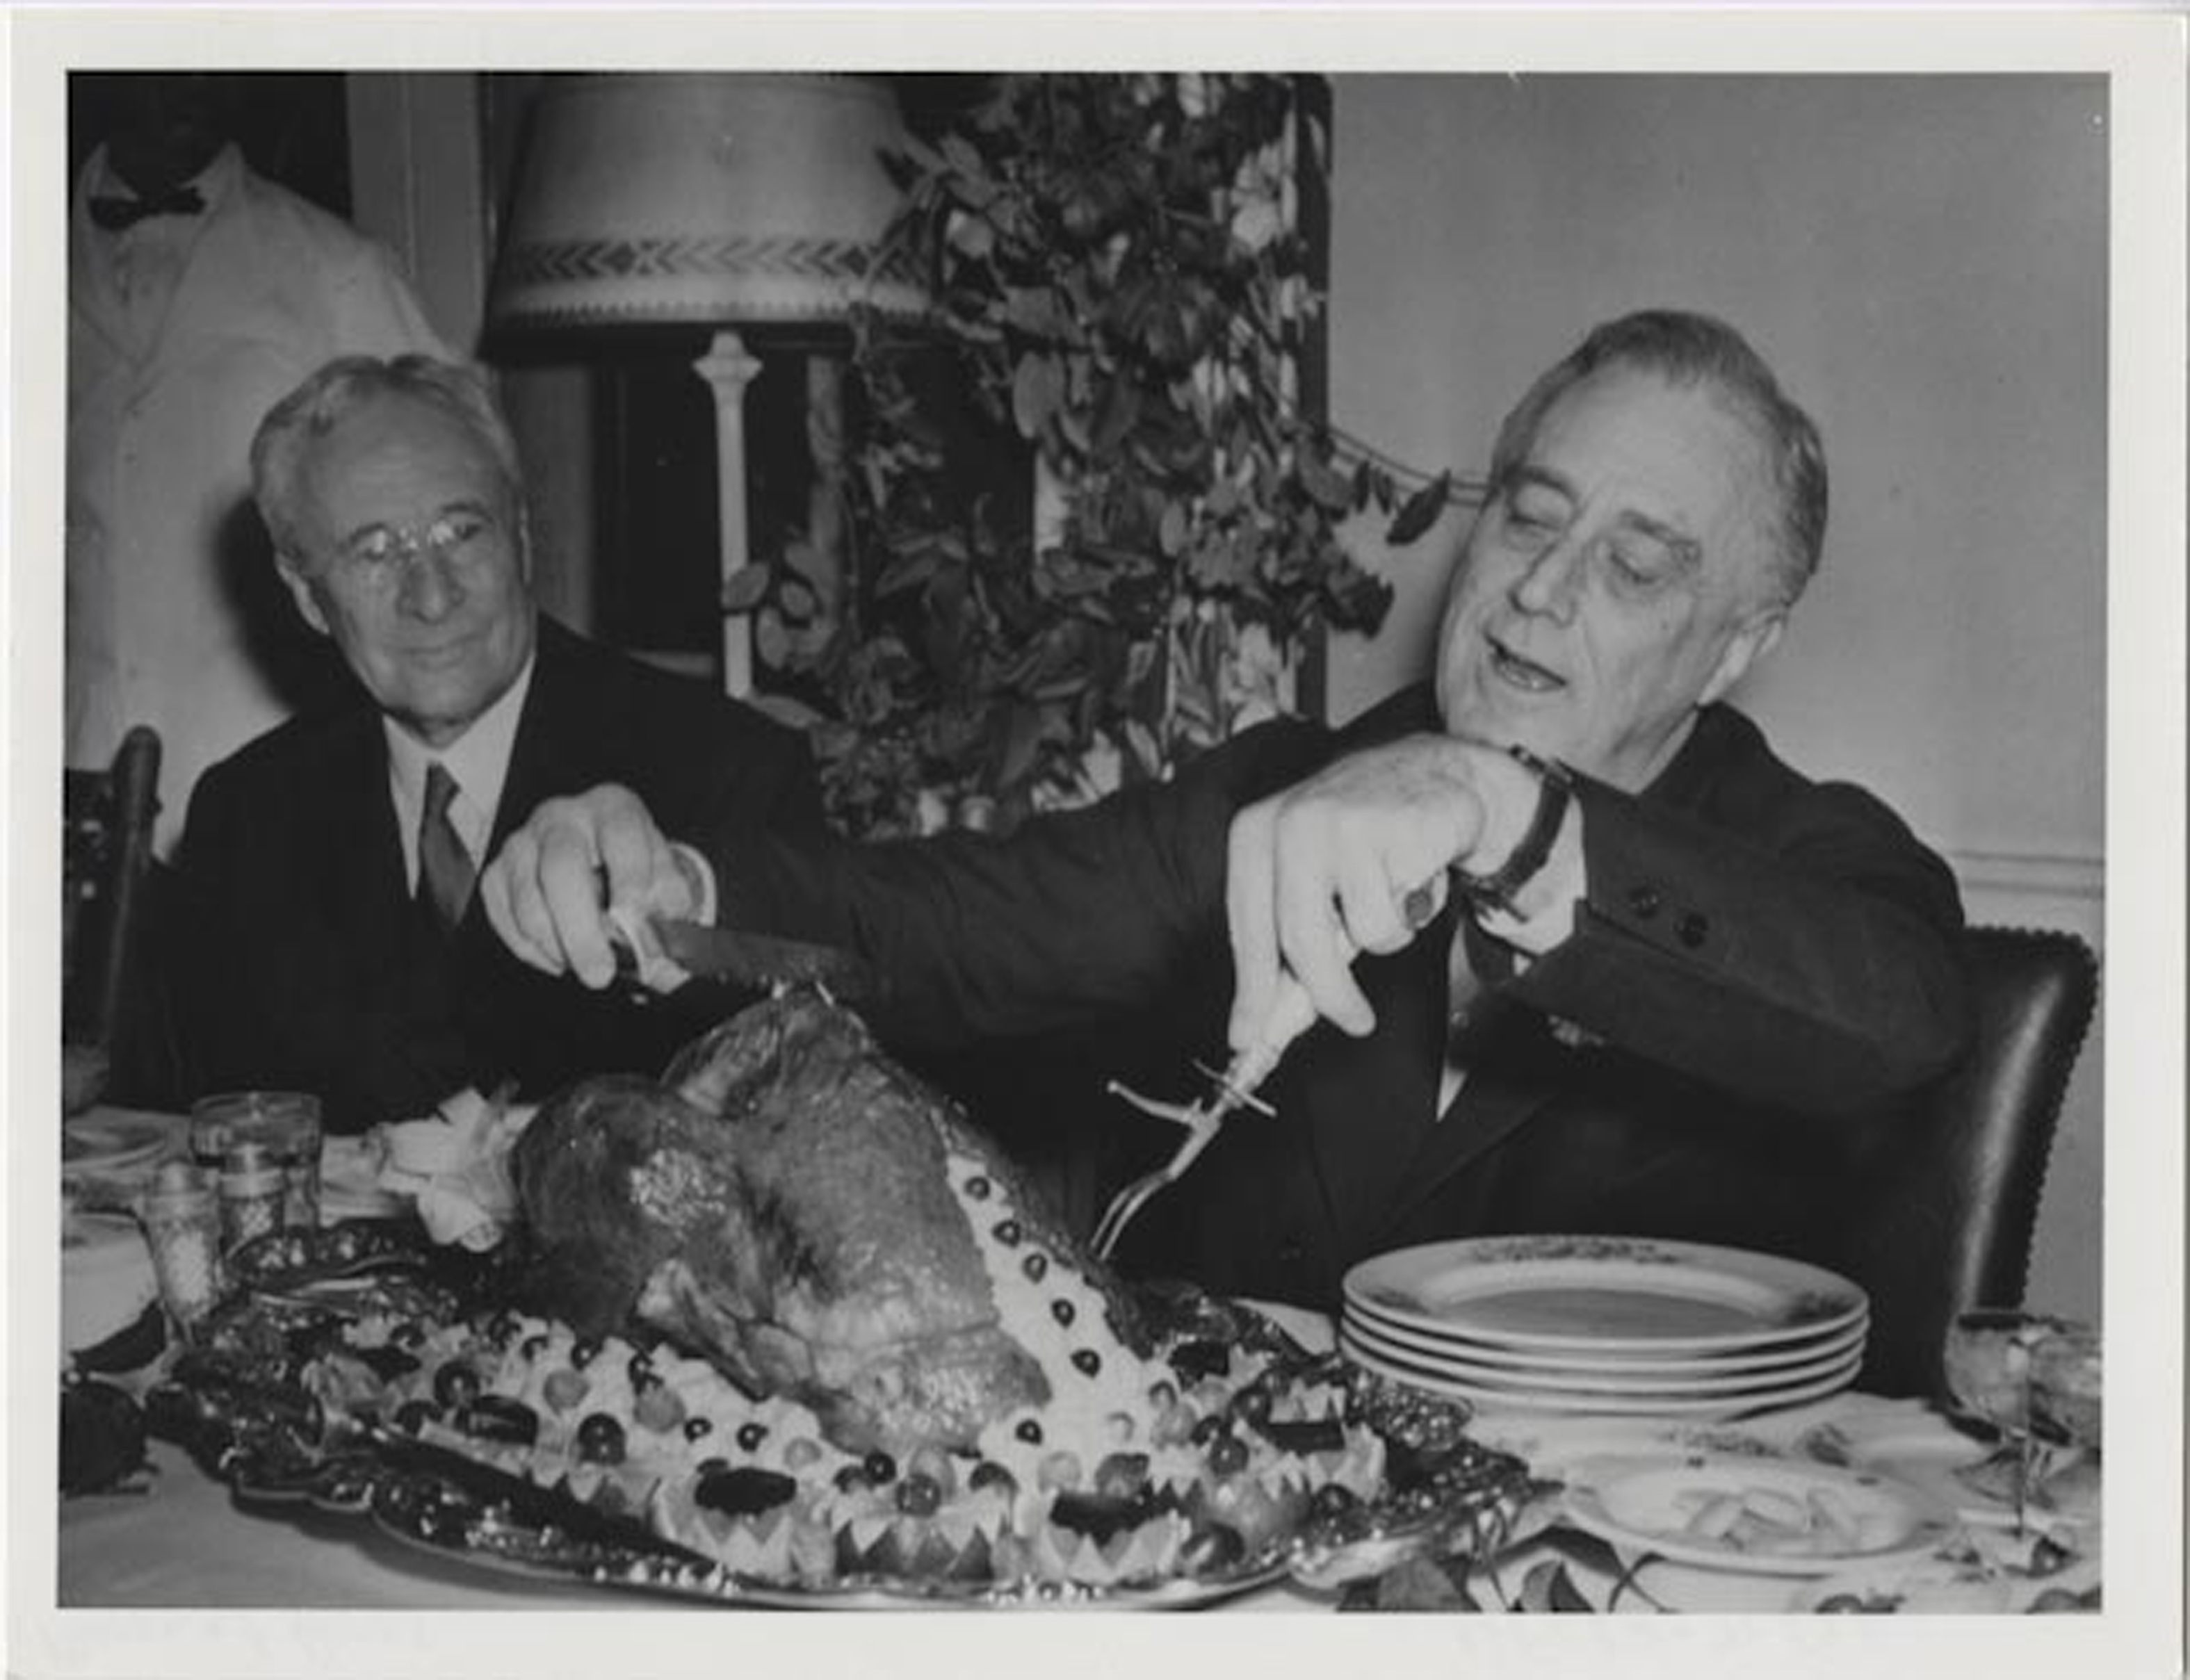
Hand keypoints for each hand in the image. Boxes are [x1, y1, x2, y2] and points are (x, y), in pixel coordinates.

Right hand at [479, 784, 699, 989]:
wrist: (601, 856)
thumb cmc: (634, 867)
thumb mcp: (664, 878)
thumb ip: (668, 912)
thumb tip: (658, 953)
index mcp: (612, 808)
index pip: (620, 833)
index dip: (629, 875)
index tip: (634, 916)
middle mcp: (562, 817)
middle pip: (562, 866)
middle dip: (580, 929)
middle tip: (599, 973)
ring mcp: (522, 843)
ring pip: (526, 897)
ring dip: (556, 945)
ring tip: (585, 968)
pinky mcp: (496, 872)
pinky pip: (503, 916)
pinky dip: (530, 948)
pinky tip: (559, 957)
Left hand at [1225, 735, 1535, 1049]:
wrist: (1435, 773)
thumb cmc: (1366, 836)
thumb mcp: (1313, 878)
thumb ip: (1292, 939)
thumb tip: (1268, 1019)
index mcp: (1254, 834)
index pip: (1246, 929)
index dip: (1250, 991)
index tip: (1247, 1037)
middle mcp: (1288, 824)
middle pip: (1299, 941)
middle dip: (1329, 996)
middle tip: (1355, 1021)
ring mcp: (1337, 823)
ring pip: (1360, 934)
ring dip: (1386, 936)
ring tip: (1393, 897)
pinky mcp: (1387, 829)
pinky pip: (1398, 915)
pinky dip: (1412, 914)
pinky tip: (1413, 874)